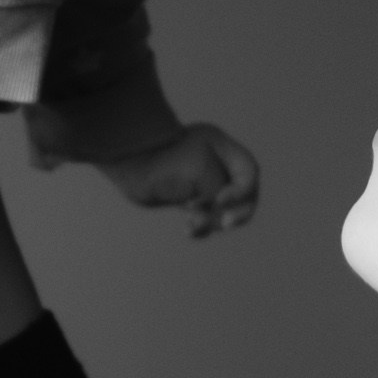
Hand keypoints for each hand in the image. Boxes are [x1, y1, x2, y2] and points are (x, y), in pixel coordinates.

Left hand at [99, 122, 258, 236]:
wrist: (128, 164)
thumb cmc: (164, 162)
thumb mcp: (203, 171)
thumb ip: (223, 191)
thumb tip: (221, 211)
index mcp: (221, 146)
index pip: (250, 172)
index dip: (243, 191)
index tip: (220, 201)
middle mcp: (214, 161)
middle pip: (242, 193)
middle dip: (236, 211)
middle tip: (224, 224)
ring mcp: (200, 180)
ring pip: (223, 209)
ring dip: (212, 221)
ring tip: (193, 223)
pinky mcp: (185, 197)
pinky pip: (204, 217)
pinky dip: (200, 226)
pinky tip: (189, 231)